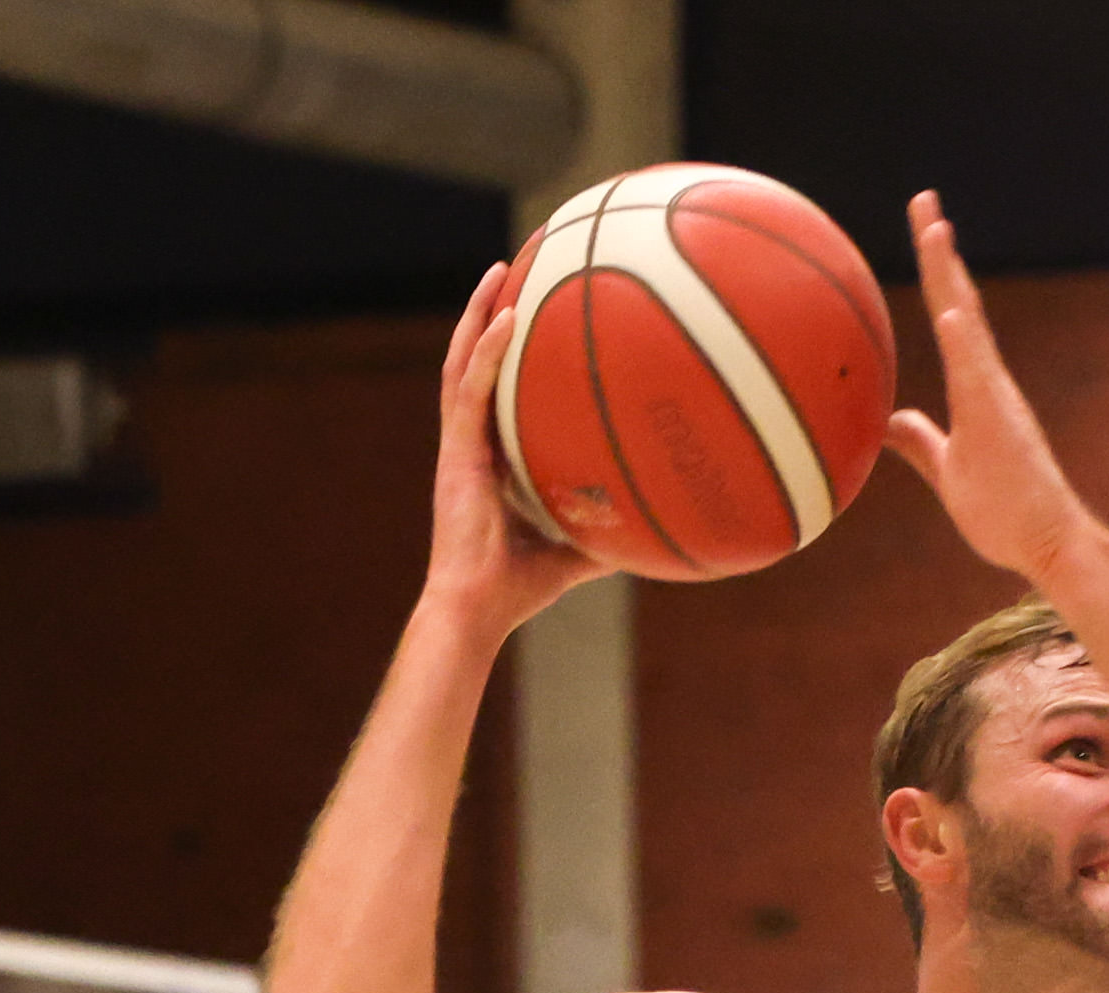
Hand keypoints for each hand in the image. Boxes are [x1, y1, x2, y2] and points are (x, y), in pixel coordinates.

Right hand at [423, 259, 606, 647]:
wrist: (477, 610)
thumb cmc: (517, 591)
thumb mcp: (574, 556)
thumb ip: (605, 536)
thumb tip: (653, 531)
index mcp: (490, 460)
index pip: (498, 393)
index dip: (508, 354)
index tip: (532, 316)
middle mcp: (471, 443)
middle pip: (476, 362)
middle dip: (489, 314)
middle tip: (515, 269)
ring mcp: (459, 444)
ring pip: (463, 361)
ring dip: (479, 312)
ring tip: (501, 268)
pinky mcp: (455, 452)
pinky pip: (470, 388)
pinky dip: (488, 350)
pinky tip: (509, 315)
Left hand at [881, 193, 1096, 585]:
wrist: (1048, 547)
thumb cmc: (1003, 514)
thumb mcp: (947, 473)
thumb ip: (920, 443)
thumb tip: (889, 422)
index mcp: (976, 387)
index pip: (951, 315)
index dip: (937, 269)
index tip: (926, 224)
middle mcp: (989, 380)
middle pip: (960, 301)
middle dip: (940, 249)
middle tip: (924, 199)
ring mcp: (996, 399)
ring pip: (969, 325)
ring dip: (950, 276)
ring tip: (935, 229)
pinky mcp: (1001, 426)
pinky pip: (979, 381)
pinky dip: (965, 345)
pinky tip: (950, 313)